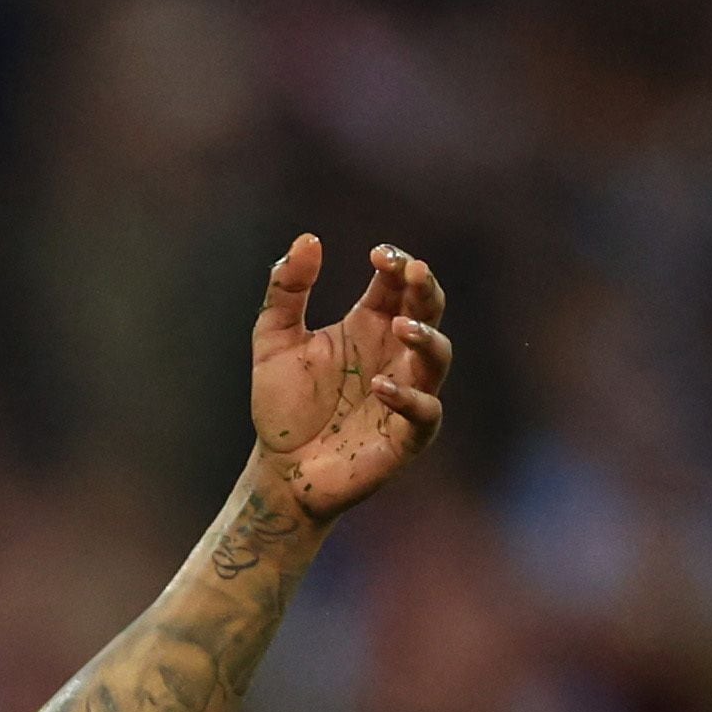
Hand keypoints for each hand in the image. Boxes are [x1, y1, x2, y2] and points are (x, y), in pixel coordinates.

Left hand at [249, 235, 449, 528]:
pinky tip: (381, 386)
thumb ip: (286, 292)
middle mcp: (395, 353)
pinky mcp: (406, 436)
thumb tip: (307, 239)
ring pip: (438, 356)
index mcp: (371, 324)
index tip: (379, 254)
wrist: (280, 471)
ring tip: (400, 326)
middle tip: (412, 272)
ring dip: (425, 338)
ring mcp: (407, 392)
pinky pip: (424, 412)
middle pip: (429, 309)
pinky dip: (408, 398)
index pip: (398, 283)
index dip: (397, 264)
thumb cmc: (284, 407)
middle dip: (425, 288)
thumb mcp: (273, 342)